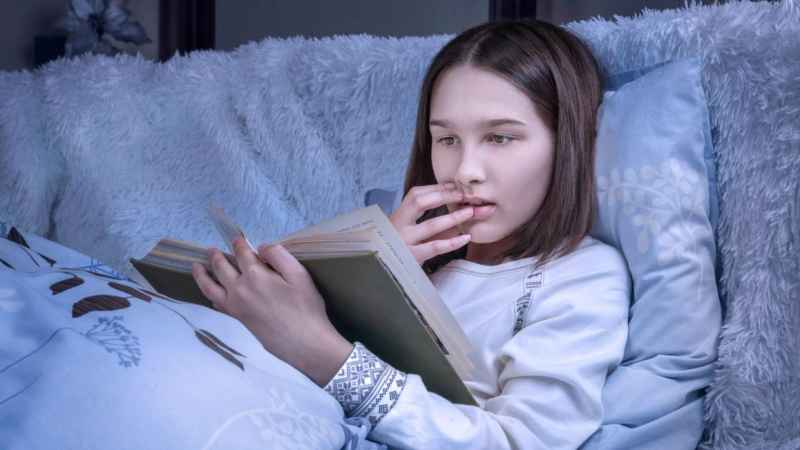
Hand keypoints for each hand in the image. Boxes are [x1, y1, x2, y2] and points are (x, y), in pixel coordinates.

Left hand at [191, 237, 353, 386]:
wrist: (303, 342)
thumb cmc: (306, 308)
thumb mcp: (299, 275)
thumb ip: (279, 256)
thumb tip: (261, 248)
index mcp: (256, 276)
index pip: (242, 254)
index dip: (239, 243)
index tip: (237, 238)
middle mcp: (240, 290)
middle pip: (221, 268)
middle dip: (216, 256)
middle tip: (211, 250)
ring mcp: (236, 306)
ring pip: (211, 287)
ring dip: (202, 275)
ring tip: (196, 266)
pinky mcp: (238, 319)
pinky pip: (217, 304)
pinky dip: (210, 296)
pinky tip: (211, 293)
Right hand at [389, 182, 473, 264]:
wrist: (381, 272)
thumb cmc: (402, 249)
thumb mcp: (412, 233)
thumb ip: (433, 222)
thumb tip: (461, 209)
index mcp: (398, 215)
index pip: (416, 194)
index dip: (437, 188)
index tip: (456, 186)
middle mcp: (399, 225)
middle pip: (420, 202)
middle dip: (445, 196)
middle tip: (465, 195)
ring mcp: (404, 241)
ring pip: (431, 225)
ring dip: (454, 217)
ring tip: (471, 212)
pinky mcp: (412, 257)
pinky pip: (435, 247)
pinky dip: (452, 242)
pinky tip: (466, 237)